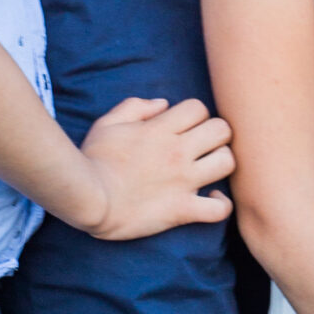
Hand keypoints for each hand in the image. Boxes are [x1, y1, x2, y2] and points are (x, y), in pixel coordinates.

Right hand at [79, 96, 233, 239]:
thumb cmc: (93, 159)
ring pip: (226, 162)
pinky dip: (220, 204)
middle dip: (216, 134)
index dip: (195, 115)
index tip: (185, 127)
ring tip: (210, 168)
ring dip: (222, 163)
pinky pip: (218, 209)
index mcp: (160, 129)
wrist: (87, 199)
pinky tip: (211, 198)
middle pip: (221, 130)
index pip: (198, 108)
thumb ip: (136, 107)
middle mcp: (177, 152)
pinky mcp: (181, 209)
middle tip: (204, 145)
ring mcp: (182, 181)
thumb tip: (163, 104)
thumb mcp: (108, 123)